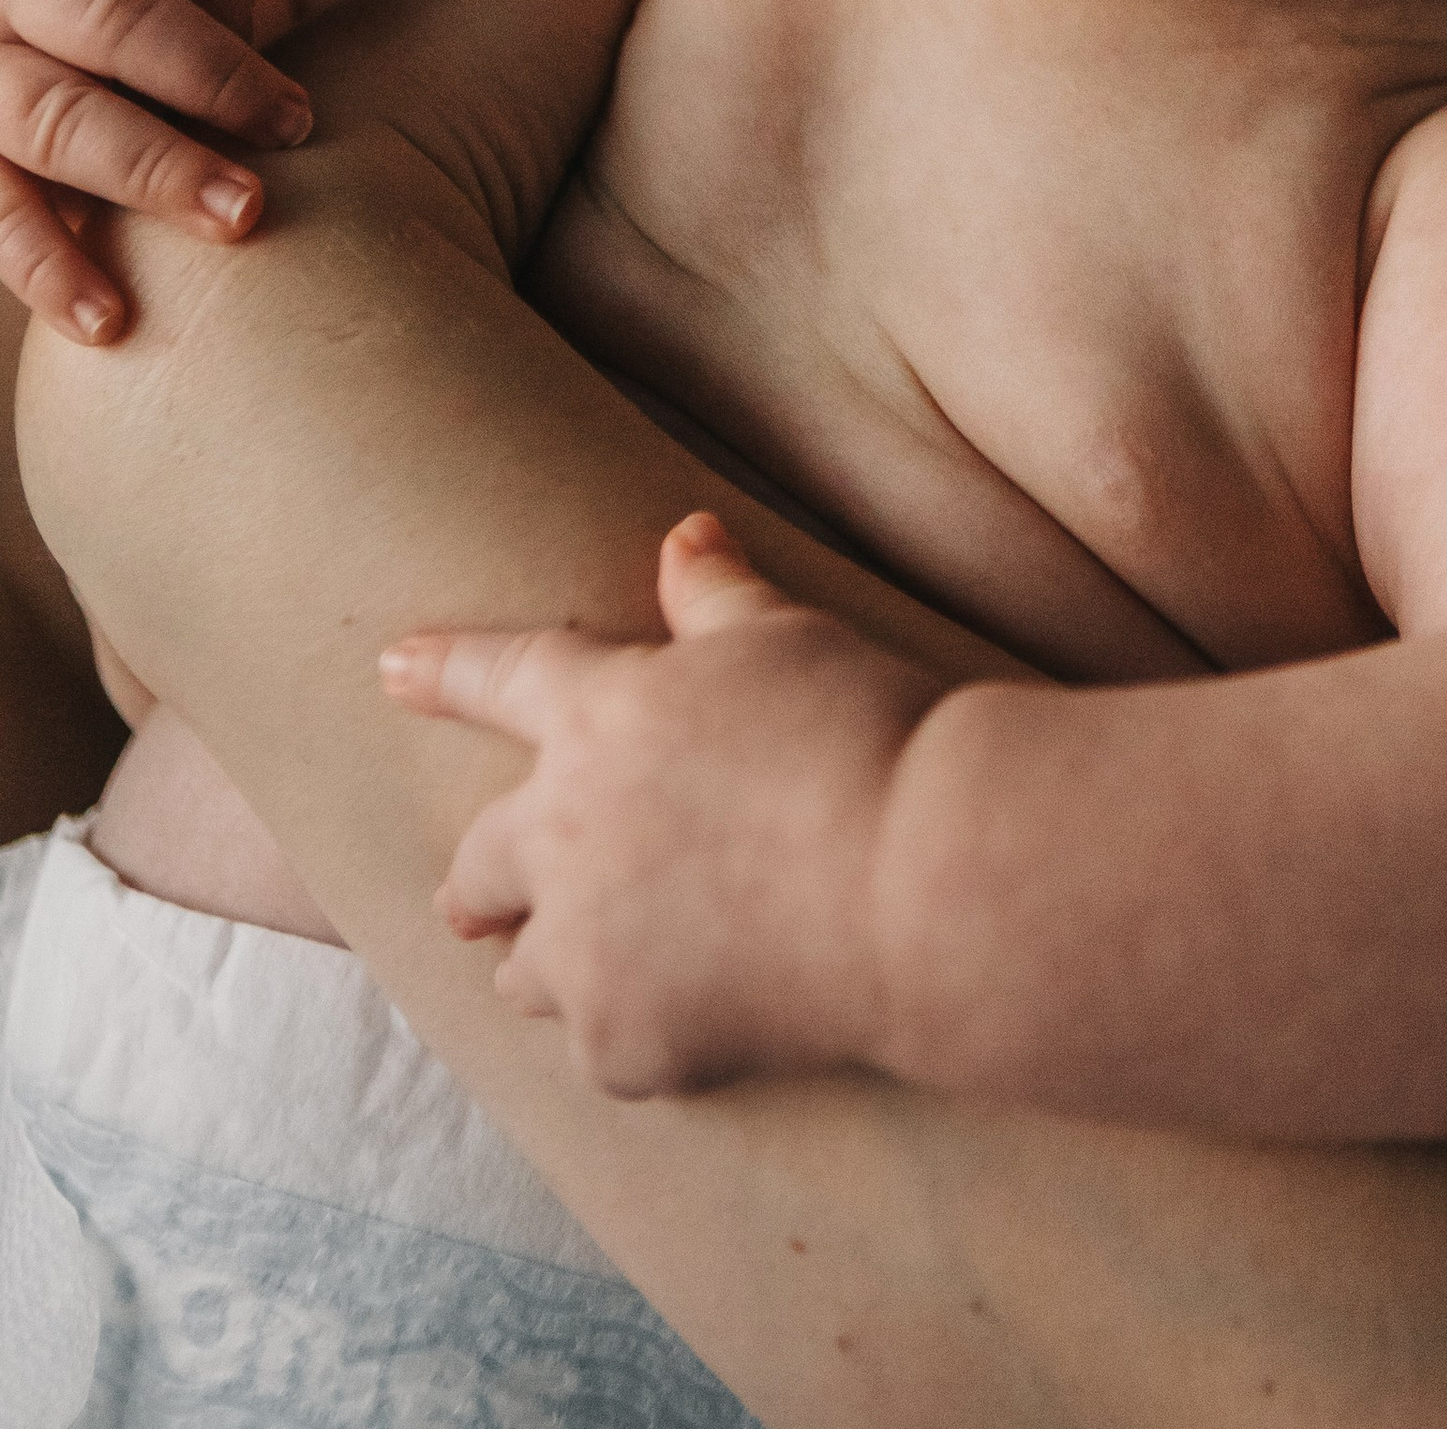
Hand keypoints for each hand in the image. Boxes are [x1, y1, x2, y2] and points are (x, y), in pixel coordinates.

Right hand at [0, 0, 361, 340]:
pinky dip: (45, 267)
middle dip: (208, 85)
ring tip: (236, 223)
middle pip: (111, 24)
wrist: (54, 13)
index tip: (299, 110)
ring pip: (49, 116)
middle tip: (295, 142)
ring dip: (144, 173)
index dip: (240, 19)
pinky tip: (108, 323)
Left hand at [381, 512, 947, 1095]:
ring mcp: (586, 951)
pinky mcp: (624, 1045)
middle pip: (482, 865)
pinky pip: (604, 1045)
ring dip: (546, 963)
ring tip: (578, 973)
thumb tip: (684, 537)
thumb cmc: (866, 732)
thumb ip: (719, 596)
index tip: (391, 671)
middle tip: (463, 903)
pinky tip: (685, 1025)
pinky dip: (635, 1031)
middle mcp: (565, 836)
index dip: (445, 670)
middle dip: (473, 883)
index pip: (502, 677)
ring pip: (527, 972)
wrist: (920, 880)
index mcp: (600, 717)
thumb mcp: (790, 638)